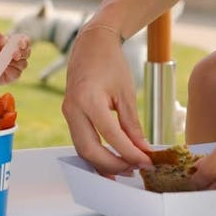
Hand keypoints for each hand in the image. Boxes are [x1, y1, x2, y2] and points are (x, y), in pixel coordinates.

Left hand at [0, 32, 29, 83]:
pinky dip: (11, 71)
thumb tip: (4, 39)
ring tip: (4, 63)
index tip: (21, 44)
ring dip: (16, 63)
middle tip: (14, 55)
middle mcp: (17, 54)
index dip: (25, 41)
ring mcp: (16, 66)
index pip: (24, 41)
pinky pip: (17, 73)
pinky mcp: (14, 75)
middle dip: (22, 53)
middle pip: (27, 52)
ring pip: (24, 63)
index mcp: (12, 44)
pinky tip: (4, 71)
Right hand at [62, 24, 151, 174]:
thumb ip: (132, 125)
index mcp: (89, 100)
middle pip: (90, 150)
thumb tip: (143, 151)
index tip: (148, 163)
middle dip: (113, 164)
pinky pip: (80, 140)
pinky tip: (110, 162)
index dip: (131, 154)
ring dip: (102, 163)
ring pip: (81, 149)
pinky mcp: (69, 115)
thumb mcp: (126, 93)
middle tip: (135, 170)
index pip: (111, 136)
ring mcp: (68, 112)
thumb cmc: (110, 63)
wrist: (91, 45)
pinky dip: (94, 154)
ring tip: (125, 169)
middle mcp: (73, 108)